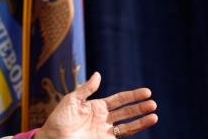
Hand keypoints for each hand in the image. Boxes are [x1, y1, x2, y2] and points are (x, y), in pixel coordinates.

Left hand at [36, 72, 157, 138]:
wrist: (53, 138)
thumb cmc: (59, 118)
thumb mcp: (72, 100)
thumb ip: (86, 89)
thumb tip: (99, 74)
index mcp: (96, 106)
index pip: (119, 100)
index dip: (133, 96)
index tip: (147, 92)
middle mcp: (104, 118)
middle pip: (127, 112)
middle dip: (140, 108)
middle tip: (153, 103)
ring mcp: (105, 131)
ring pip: (128, 126)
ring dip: (141, 121)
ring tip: (154, 116)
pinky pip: (122, 136)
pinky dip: (134, 132)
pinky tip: (142, 127)